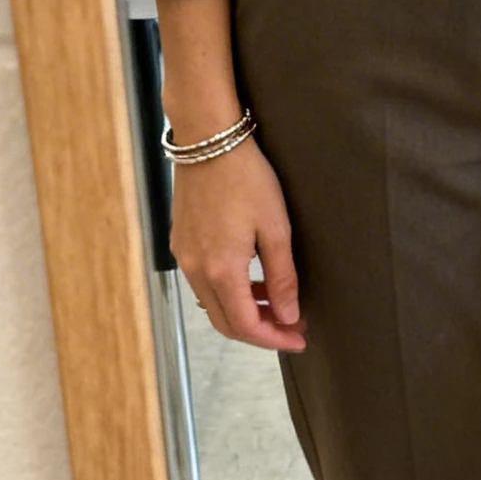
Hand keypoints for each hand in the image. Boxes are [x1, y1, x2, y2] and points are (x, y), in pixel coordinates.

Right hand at [169, 136, 306, 352]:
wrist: (208, 140)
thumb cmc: (246, 178)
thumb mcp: (275, 228)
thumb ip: (281, 277)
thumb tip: (289, 315)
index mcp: (221, 269)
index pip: (246, 326)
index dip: (275, 339)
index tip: (299, 338)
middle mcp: (196, 269)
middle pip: (225, 323)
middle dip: (260, 331)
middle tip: (291, 327)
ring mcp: (185, 257)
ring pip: (213, 304)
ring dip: (244, 311)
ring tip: (276, 302)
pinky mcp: (181, 243)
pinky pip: (203, 283)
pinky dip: (228, 291)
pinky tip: (251, 279)